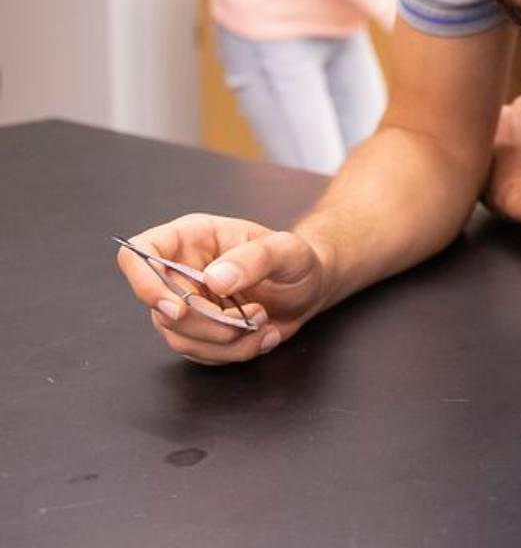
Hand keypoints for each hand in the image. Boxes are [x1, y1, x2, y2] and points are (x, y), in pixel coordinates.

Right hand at [114, 212, 332, 364]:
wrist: (310, 287)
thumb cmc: (296, 259)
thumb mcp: (286, 250)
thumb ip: (254, 259)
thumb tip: (214, 280)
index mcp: (190, 239)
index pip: (137, 254)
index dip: (144, 283)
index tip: (179, 308)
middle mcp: (179, 271)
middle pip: (160, 308)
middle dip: (209, 323)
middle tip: (252, 316)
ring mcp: (185, 304)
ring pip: (179, 337)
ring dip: (226, 341)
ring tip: (263, 322)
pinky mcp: (198, 331)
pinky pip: (200, 353)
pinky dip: (234, 353)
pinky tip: (262, 336)